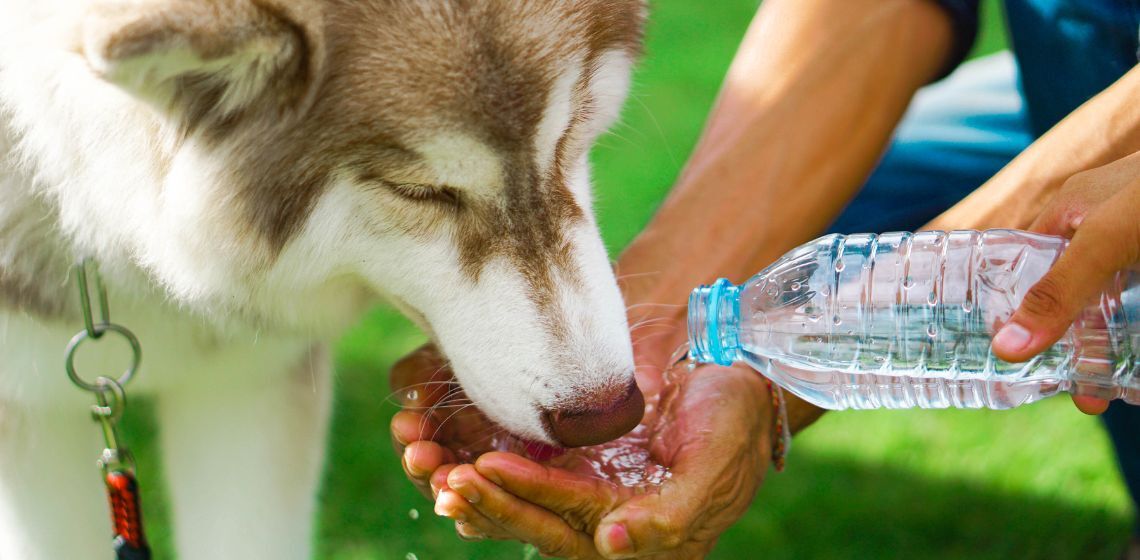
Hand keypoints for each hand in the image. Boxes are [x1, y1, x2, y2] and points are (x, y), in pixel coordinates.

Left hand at [390, 319, 775, 557]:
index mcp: (638, 534)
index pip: (568, 523)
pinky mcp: (567, 458)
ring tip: (417, 452)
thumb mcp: (716, 467)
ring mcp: (581, 489)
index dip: (525, 499)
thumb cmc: (734, 420)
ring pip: (511, 496)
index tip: (480, 470)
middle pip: (528, 519)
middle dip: (479, 496)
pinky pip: (512, 464)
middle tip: (435, 469)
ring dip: (464, 478)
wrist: (731, 369)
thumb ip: (671, 515)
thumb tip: (612, 549)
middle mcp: (601, 521)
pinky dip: (474, 451)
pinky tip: (436, 439)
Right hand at [991, 150, 1139, 414]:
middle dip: (1071, 343)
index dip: (1015, 305)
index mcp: (1072, 211)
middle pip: (1075, 294)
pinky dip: (1138, 341)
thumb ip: (1058, 292)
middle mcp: (1106, 230)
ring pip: (1118, 307)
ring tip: (1102, 394)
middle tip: (1072, 391)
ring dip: (1108, 350)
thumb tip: (1004, 349)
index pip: (1027, 262)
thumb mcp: (1105, 241)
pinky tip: (1136, 374)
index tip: (1012, 355)